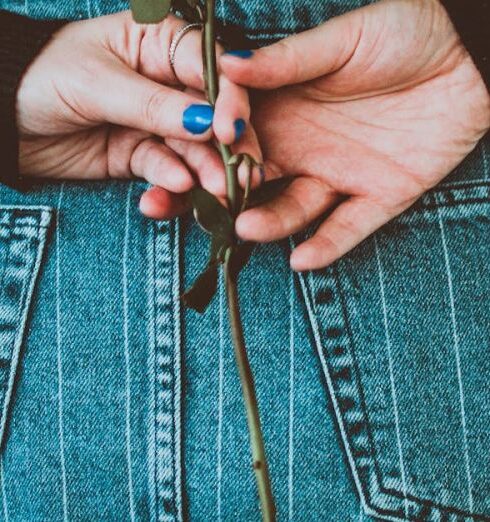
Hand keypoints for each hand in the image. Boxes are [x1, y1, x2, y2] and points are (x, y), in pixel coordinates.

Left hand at [17, 10, 259, 216]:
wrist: (6, 122)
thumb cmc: (43, 78)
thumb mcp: (98, 83)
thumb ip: (154, 104)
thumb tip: (208, 122)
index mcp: (160, 44)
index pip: (210, 68)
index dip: (228, 98)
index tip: (232, 130)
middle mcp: (167, 84)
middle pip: (211, 115)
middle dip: (226, 145)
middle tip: (241, 174)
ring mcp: (157, 123)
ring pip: (193, 149)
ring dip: (205, 171)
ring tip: (217, 192)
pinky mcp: (143, 155)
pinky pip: (164, 169)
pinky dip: (170, 181)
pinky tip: (172, 189)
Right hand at [218, 0, 489, 270]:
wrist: (467, 54)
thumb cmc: (403, 33)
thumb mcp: (341, 40)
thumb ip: (287, 61)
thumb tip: (227, 66)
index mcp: (288, 108)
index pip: (243, 131)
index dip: (227, 136)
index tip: (217, 137)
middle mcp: (306, 148)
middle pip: (259, 179)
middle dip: (235, 191)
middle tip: (217, 196)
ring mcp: (340, 176)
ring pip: (297, 208)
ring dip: (272, 221)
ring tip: (247, 227)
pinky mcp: (379, 197)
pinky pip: (349, 226)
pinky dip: (327, 245)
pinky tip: (303, 259)